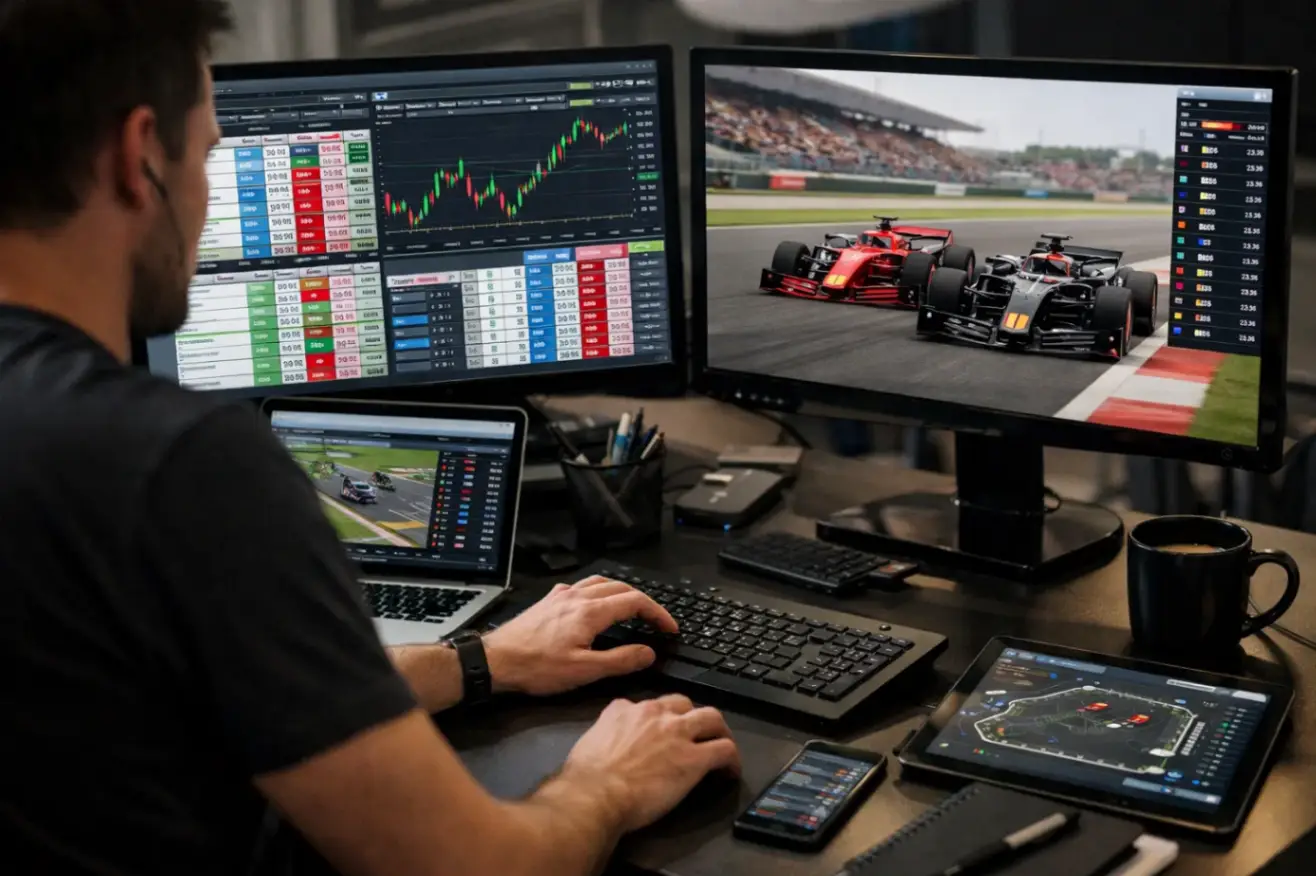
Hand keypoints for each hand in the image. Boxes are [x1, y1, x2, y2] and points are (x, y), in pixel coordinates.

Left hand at [483, 576, 677, 695]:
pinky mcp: (548, 601)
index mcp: (590, 612)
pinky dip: (597, 591)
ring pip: (600, 582)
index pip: (636, 602)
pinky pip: (580, 586)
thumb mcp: (584, 671)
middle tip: (655, 620)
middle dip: (644, 602)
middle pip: (621, 587)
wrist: (495, 661)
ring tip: (632, 608)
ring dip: (622, 592)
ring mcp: (561, 595)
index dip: (658, 614)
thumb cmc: (536, 668)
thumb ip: (620, 660)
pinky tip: (594, 604)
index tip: (669, 628)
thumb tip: (648, 652)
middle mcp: (577, 596)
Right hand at [562, 694, 740, 832]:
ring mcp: (677, 734)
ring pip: (711, 718)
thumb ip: (603, 734)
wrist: (595, 794)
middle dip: (691, 717)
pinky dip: (731, 759)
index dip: (659, 718)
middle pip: (684, 704)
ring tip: (721, 744)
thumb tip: (604, 745)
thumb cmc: (586, 778)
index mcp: (625, 710)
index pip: (650, 705)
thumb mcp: (589, 742)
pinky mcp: (694, 758)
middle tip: (695, 734)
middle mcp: (653, 714)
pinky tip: (730, 771)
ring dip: (718, 731)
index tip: (661, 731)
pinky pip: (724, 750)